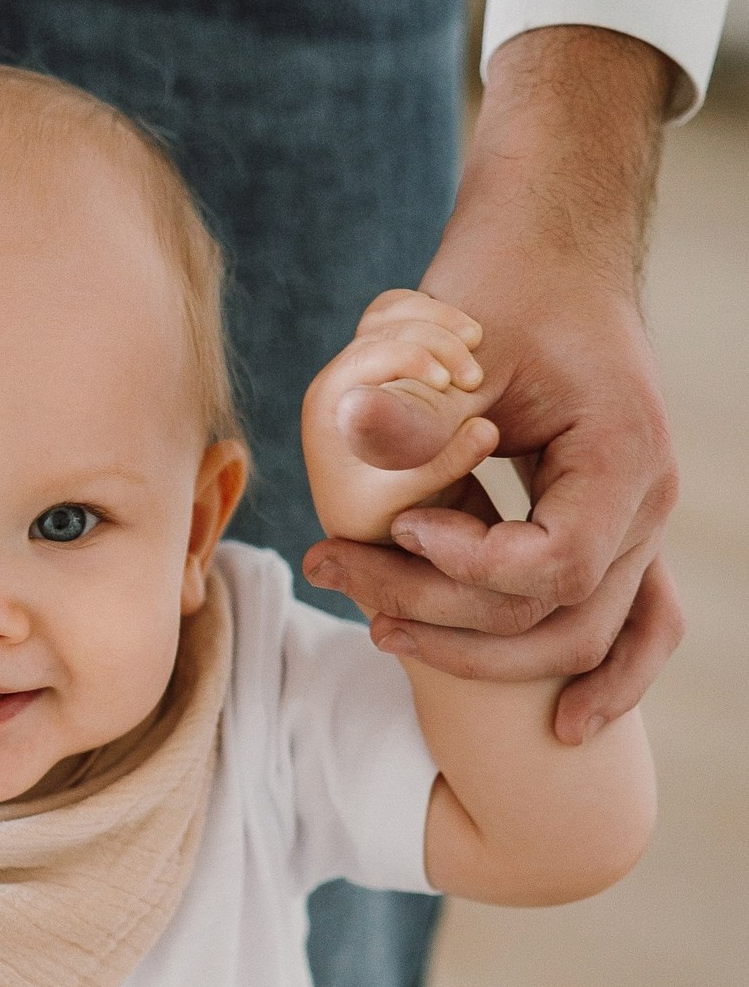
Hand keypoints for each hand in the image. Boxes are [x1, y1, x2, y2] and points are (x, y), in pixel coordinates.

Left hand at [302, 290, 498, 542]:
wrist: (374, 514)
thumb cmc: (380, 514)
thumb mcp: (408, 498)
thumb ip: (444, 465)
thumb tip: (486, 429)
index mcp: (329, 404)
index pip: (368, 354)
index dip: (414, 357)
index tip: (452, 384)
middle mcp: (337, 378)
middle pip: (385, 327)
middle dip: (437, 341)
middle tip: (476, 376)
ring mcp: (357, 364)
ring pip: (395, 312)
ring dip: (441, 320)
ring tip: (478, 340)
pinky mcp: (380, 360)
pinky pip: (402, 312)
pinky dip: (435, 315)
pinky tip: (468, 335)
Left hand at [304, 29, 684, 743]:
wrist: (549, 254)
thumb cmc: (504, 287)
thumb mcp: (453, 337)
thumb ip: (413, 403)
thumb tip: (358, 433)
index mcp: (623, 455)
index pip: (551, 565)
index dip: (468, 569)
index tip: (397, 529)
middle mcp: (646, 504)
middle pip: (556, 617)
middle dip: (441, 615)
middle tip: (339, 575)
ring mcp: (639, 529)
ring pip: (582, 638)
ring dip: (480, 652)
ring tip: (378, 628)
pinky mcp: (614, 537)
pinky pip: (634, 629)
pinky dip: (607, 681)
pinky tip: (561, 732)